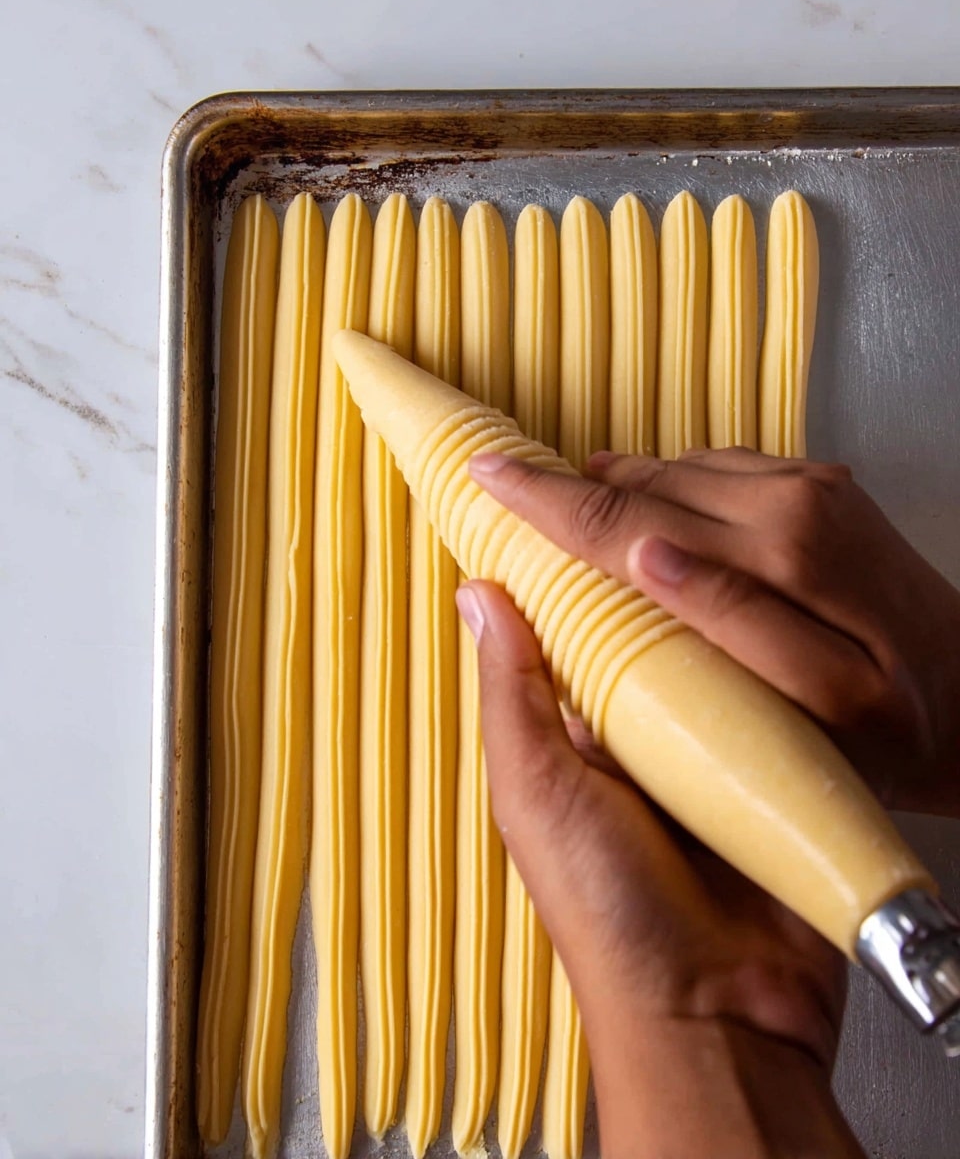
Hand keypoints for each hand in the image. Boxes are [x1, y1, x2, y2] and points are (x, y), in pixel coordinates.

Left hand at [457, 581, 863, 1158]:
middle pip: (653, 645)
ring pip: (718, 666)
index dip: (580, 587)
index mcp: (576, 743)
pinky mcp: (773, 773)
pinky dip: (778, 681)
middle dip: (662, 604)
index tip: (586, 519)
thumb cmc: (608, 914)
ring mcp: (710, 757)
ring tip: (724, 588)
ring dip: (723, 640)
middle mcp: (642, 744)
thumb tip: (480, 597)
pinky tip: (779, 649)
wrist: (718, 1007)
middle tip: (670, 548)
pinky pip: (777, 706)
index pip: (577, 643)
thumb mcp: (535, 789)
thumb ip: (510, 693)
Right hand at [467, 447, 959, 816]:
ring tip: (560, 497)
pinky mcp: (821, 485)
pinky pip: (720, 467)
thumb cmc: (902, 726)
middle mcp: (793, 501)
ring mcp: (812, 486)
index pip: (627, 523)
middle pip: (644, 487)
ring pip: (678, 469)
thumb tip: (643, 558)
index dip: (546, 502)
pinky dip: (669, 481)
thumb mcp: (819, 702)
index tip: (487, 475)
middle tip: (505, 483)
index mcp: (778, 553)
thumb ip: (729, 623)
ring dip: (616, 485)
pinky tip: (643, 498)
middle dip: (568, 489)